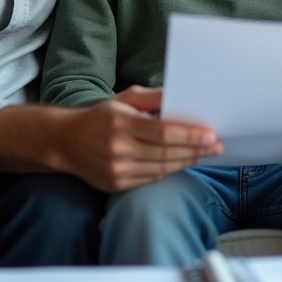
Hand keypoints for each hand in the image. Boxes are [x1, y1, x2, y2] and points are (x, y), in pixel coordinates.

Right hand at [51, 86, 220, 192]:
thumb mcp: (123, 98)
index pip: (162, 132)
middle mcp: (117, 148)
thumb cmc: (100, 117)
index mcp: (120, 122)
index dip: (189, 136)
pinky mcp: (116, 184)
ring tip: (204, 154)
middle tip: (215, 146)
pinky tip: (182, 163)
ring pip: (161, 168)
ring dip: (186, 162)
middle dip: (195, 150)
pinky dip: (169, 171)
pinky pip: (150, 179)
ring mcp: (116, 169)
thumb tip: (179, 97)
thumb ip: (152, 98)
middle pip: (166, 152)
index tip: (210, 135)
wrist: (66, 142)